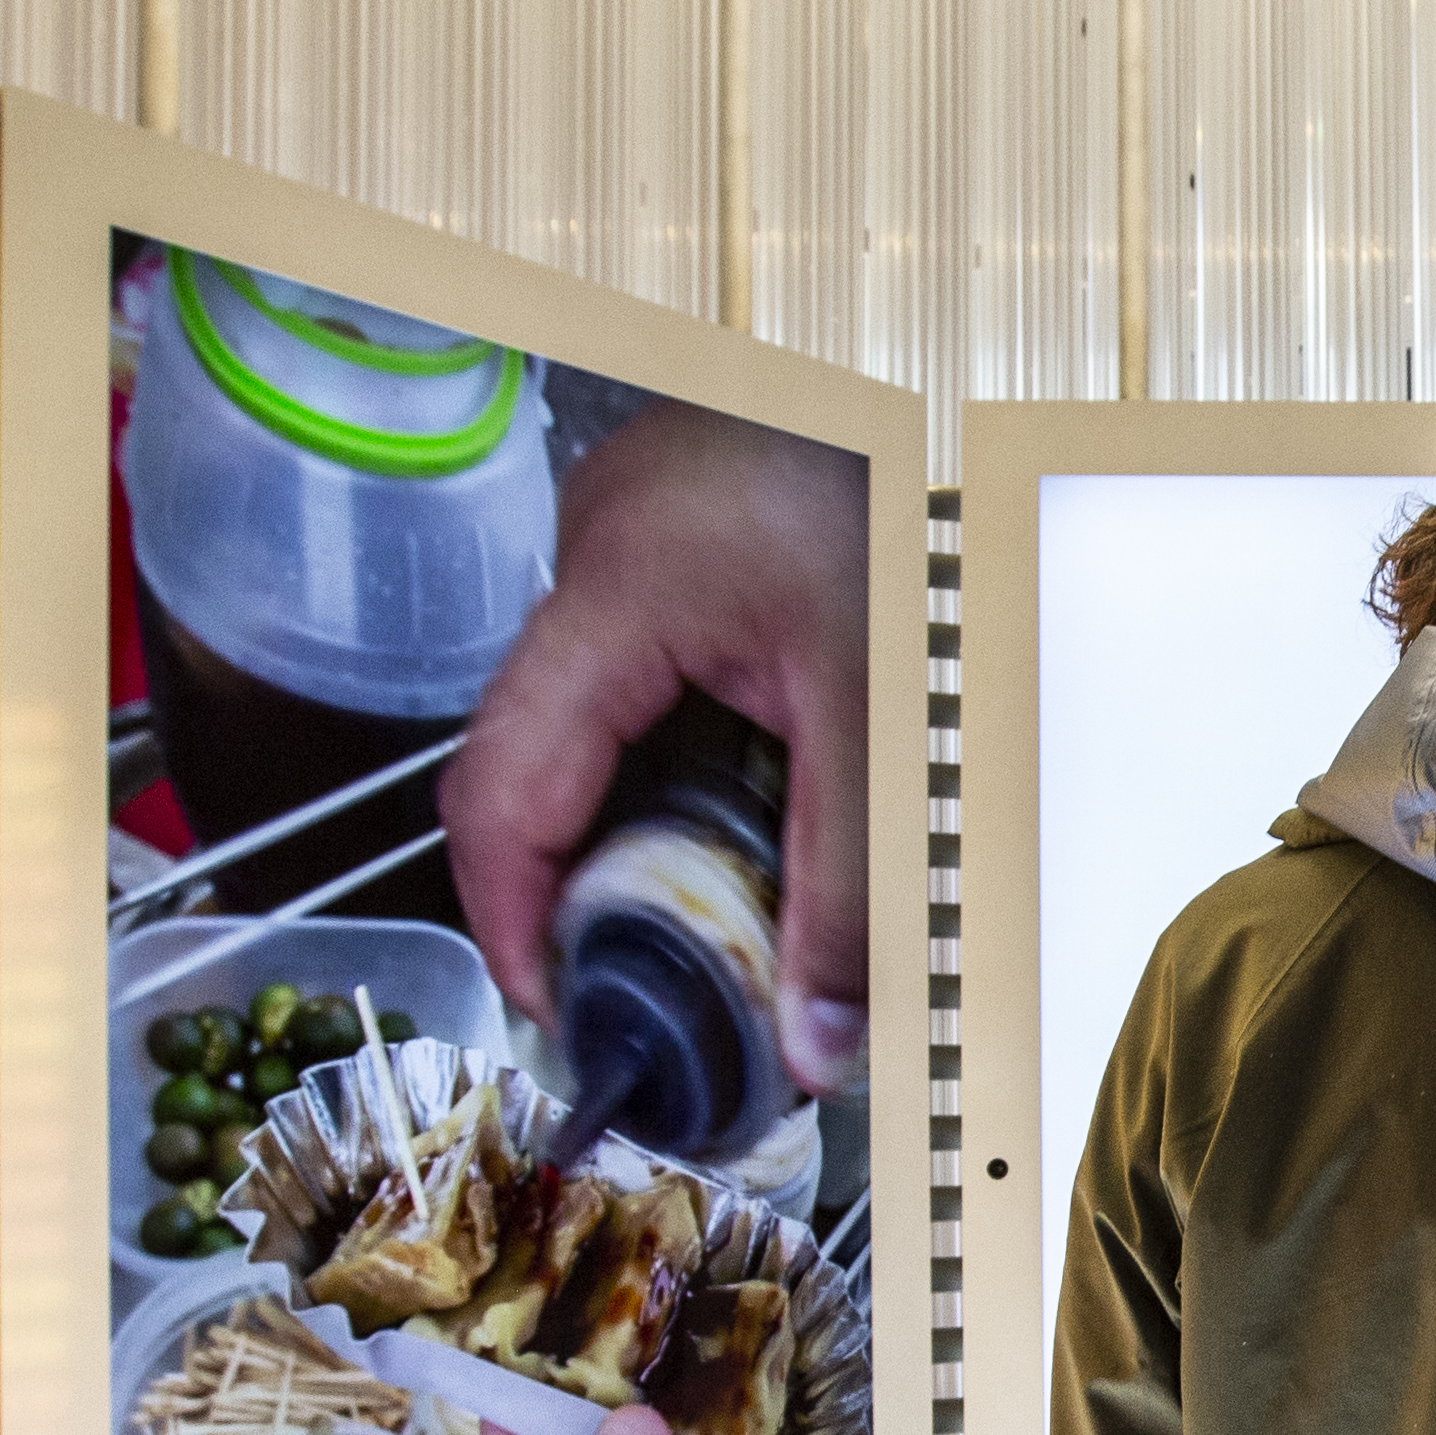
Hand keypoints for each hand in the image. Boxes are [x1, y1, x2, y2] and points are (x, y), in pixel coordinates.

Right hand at [444, 401, 875, 1093]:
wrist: (933, 390)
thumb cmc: (904, 505)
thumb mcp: (882, 719)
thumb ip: (847, 889)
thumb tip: (816, 1043)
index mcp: (618, 595)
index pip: (502, 792)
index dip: (508, 921)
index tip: (555, 1009)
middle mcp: (587, 562)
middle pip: (522, 769)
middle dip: (566, 890)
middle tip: (627, 990)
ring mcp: (611, 544)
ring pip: (572, 729)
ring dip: (617, 826)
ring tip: (682, 918)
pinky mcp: (651, 543)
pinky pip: (618, 682)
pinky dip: (656, 762)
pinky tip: (721, 810)